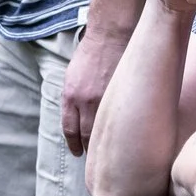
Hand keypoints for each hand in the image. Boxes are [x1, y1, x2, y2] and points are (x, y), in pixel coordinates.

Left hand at [60, 25, 130, 155]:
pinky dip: (120, 132)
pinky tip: (125, 139)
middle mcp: (84, 101)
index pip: (70, 129)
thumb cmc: (91, 53)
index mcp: (70, 96)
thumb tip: (78, 119)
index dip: (74, 144)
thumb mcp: (72, 76)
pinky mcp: (121, 95)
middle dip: (90, 149)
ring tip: (112, 155)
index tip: (78, 153)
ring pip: (104, 131)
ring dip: (106, 145)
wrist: (110, 35)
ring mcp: (104, 99)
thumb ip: (74, 98)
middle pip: (86, 135)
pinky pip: (120, 120)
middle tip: (96, 159)